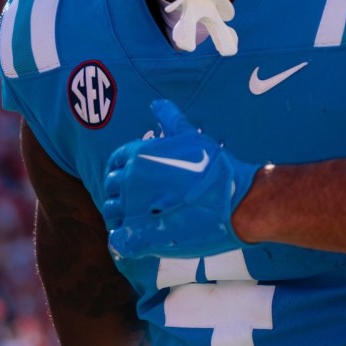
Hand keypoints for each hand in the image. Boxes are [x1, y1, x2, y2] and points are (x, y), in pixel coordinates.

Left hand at [104, 100, 260, 259]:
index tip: (133, 177)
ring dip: (121, 216)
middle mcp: (130, 181)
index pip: (115, 162)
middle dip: (120, 193)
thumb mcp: (190, 135)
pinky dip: (122, 242)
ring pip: (113, 215)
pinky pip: (119, 242)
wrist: (234, 201)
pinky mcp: (143, 238)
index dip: (122, 169)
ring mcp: (134, 210)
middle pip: (111, 189)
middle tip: (139, 200)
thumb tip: (156, 104)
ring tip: (139, 219)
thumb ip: (169, 118)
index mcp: (138, 155)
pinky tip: (134, 240)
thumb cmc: (214, 167)